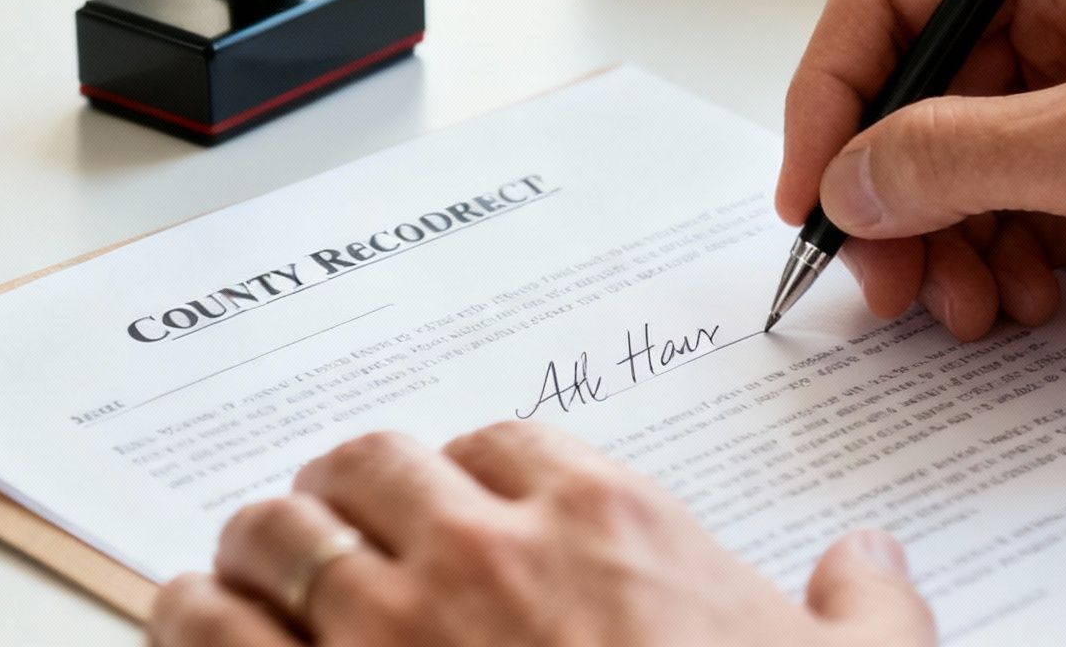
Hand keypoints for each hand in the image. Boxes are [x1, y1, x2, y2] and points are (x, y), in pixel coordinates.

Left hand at [151, 422, 932, 646]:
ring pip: (277, 533)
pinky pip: (214, 634)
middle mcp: (485, 553)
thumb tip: (872, 559)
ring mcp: (390, 634)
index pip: (502, 438)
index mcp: (607, 522)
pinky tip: (194, 621)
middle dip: (347, 486)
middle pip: (370, 464)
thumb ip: (868, 602)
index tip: (460, 494)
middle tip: (339, 517)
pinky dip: (193, 618)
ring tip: (245, 561)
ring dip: (256, 542)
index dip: (470, 464)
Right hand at [777, 0, 1065, 398]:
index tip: (810, 189)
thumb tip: (849, 178)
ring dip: (947, 241)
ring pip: (964, 164)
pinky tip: (1022, 299)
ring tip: (966, 303)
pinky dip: (1001, 258)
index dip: (833, 94)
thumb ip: (950, 156)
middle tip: (883, 280)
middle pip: (922, 94)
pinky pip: (1018, 209)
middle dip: (893, 193)